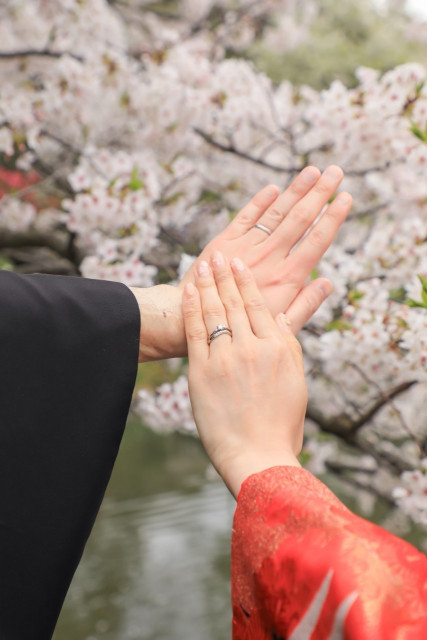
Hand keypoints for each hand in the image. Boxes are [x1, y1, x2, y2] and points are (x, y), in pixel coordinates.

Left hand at [131, 166, 351, 360]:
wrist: (195, 319)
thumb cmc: (241, 329)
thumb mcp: (280, 327)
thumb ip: (306, 304)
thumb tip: (328, 283)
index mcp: (287, 279)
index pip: (317, 241)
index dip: (333, 217)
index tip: (346, 197)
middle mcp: (269, 258)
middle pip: (300, 219)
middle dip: (320, 193)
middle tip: (336, 171)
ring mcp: (246, 247)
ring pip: (276, 213)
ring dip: (295, 190)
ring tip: (313, 170)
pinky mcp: (224, 242)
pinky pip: (246, 217)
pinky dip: (259, 201)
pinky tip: (273, 188)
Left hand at [182, 252, 306, 498]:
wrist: (258, 456)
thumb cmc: (281, 425)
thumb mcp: (296, 382)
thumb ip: (288, 346)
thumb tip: (283, 318)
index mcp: (277, 348)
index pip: (258, 305)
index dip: (246, 282)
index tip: (239, 265)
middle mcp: (251, 347)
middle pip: (234, 302)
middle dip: (225, 276)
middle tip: (219, 256)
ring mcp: (225, 358)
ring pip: (214, 311)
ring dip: (208, 284)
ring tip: (204, 265)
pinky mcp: (201, 371)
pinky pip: (195, 332)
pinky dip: (192, 308)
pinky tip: (190, 291)